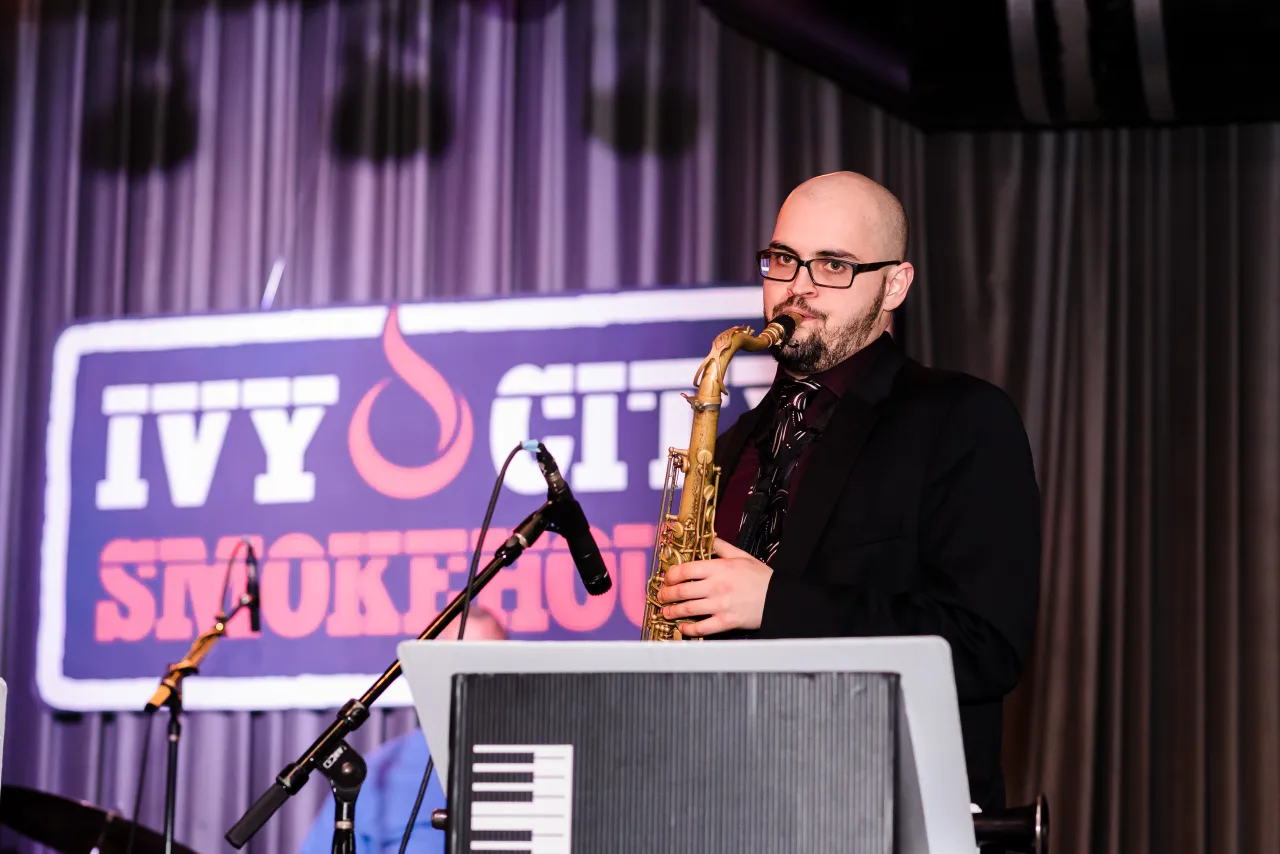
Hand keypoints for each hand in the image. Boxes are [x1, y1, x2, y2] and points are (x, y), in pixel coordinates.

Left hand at [656, 538, 771, 636]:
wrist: (779, 599)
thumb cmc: (761, 577)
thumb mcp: (742, 556)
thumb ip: (722, 547)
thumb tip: (708, 538)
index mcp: (719, 568)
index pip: (686, 569)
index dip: (671, 574)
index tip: (666, 578)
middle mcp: (716, 586)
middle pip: (682, 590)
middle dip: (667, 594)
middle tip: (661, 596)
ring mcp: (720, 605)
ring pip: (688, 609)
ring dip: (673, 611)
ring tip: (666, 612)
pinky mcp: (726, 622)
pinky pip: (702, 628)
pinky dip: (688, 629)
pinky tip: (682, 627)